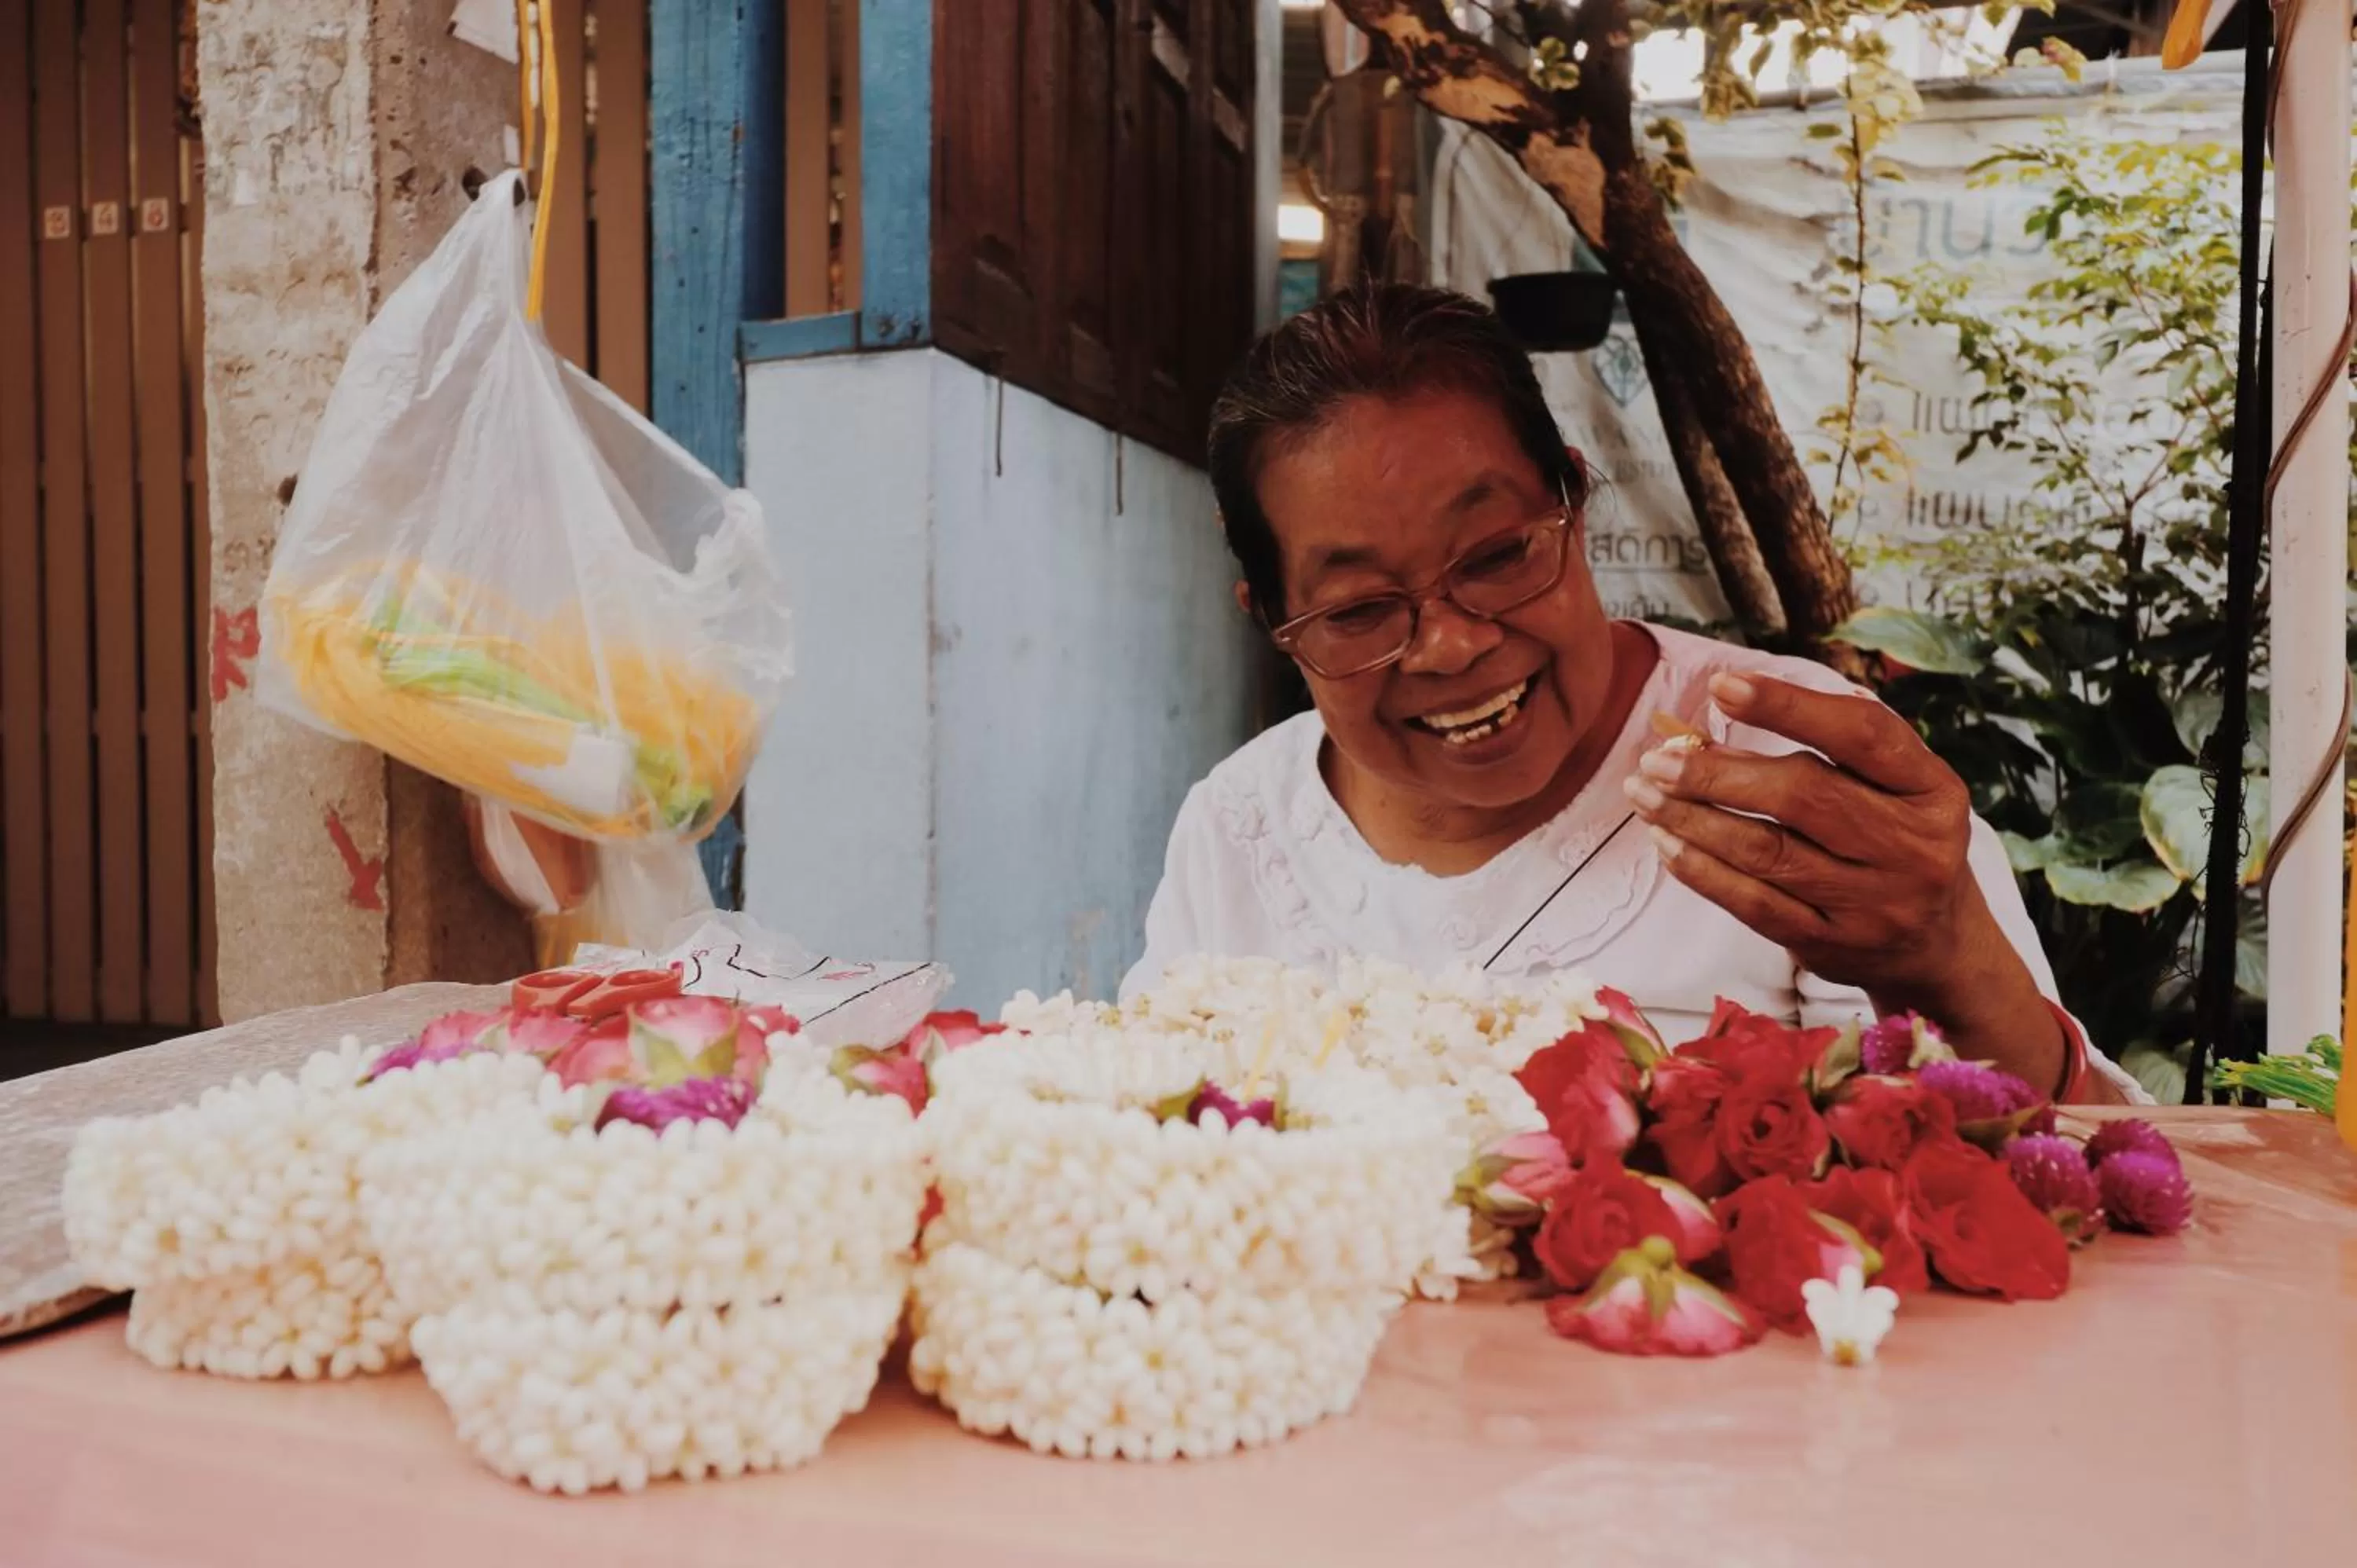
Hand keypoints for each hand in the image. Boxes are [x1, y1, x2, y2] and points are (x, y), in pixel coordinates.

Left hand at [1623, 672, 2068, 1092]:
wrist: (1938, 945)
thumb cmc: (1898, 841)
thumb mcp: (1899, 788)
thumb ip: (1835, 749)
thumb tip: (1722, 711)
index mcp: (1932, 790)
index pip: (1862, 735)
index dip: (1789, 705)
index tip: (1722, 685)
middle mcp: (1912, 847)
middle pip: (1803, 796)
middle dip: (1718, 773)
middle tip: (1659, 758)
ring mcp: (1873, 903)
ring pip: (1768, 852)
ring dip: (1694, 818)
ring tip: (1645, 794)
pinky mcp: (1833, 945)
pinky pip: (1755, 904)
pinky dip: (1703, 871)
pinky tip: (1666, 844)